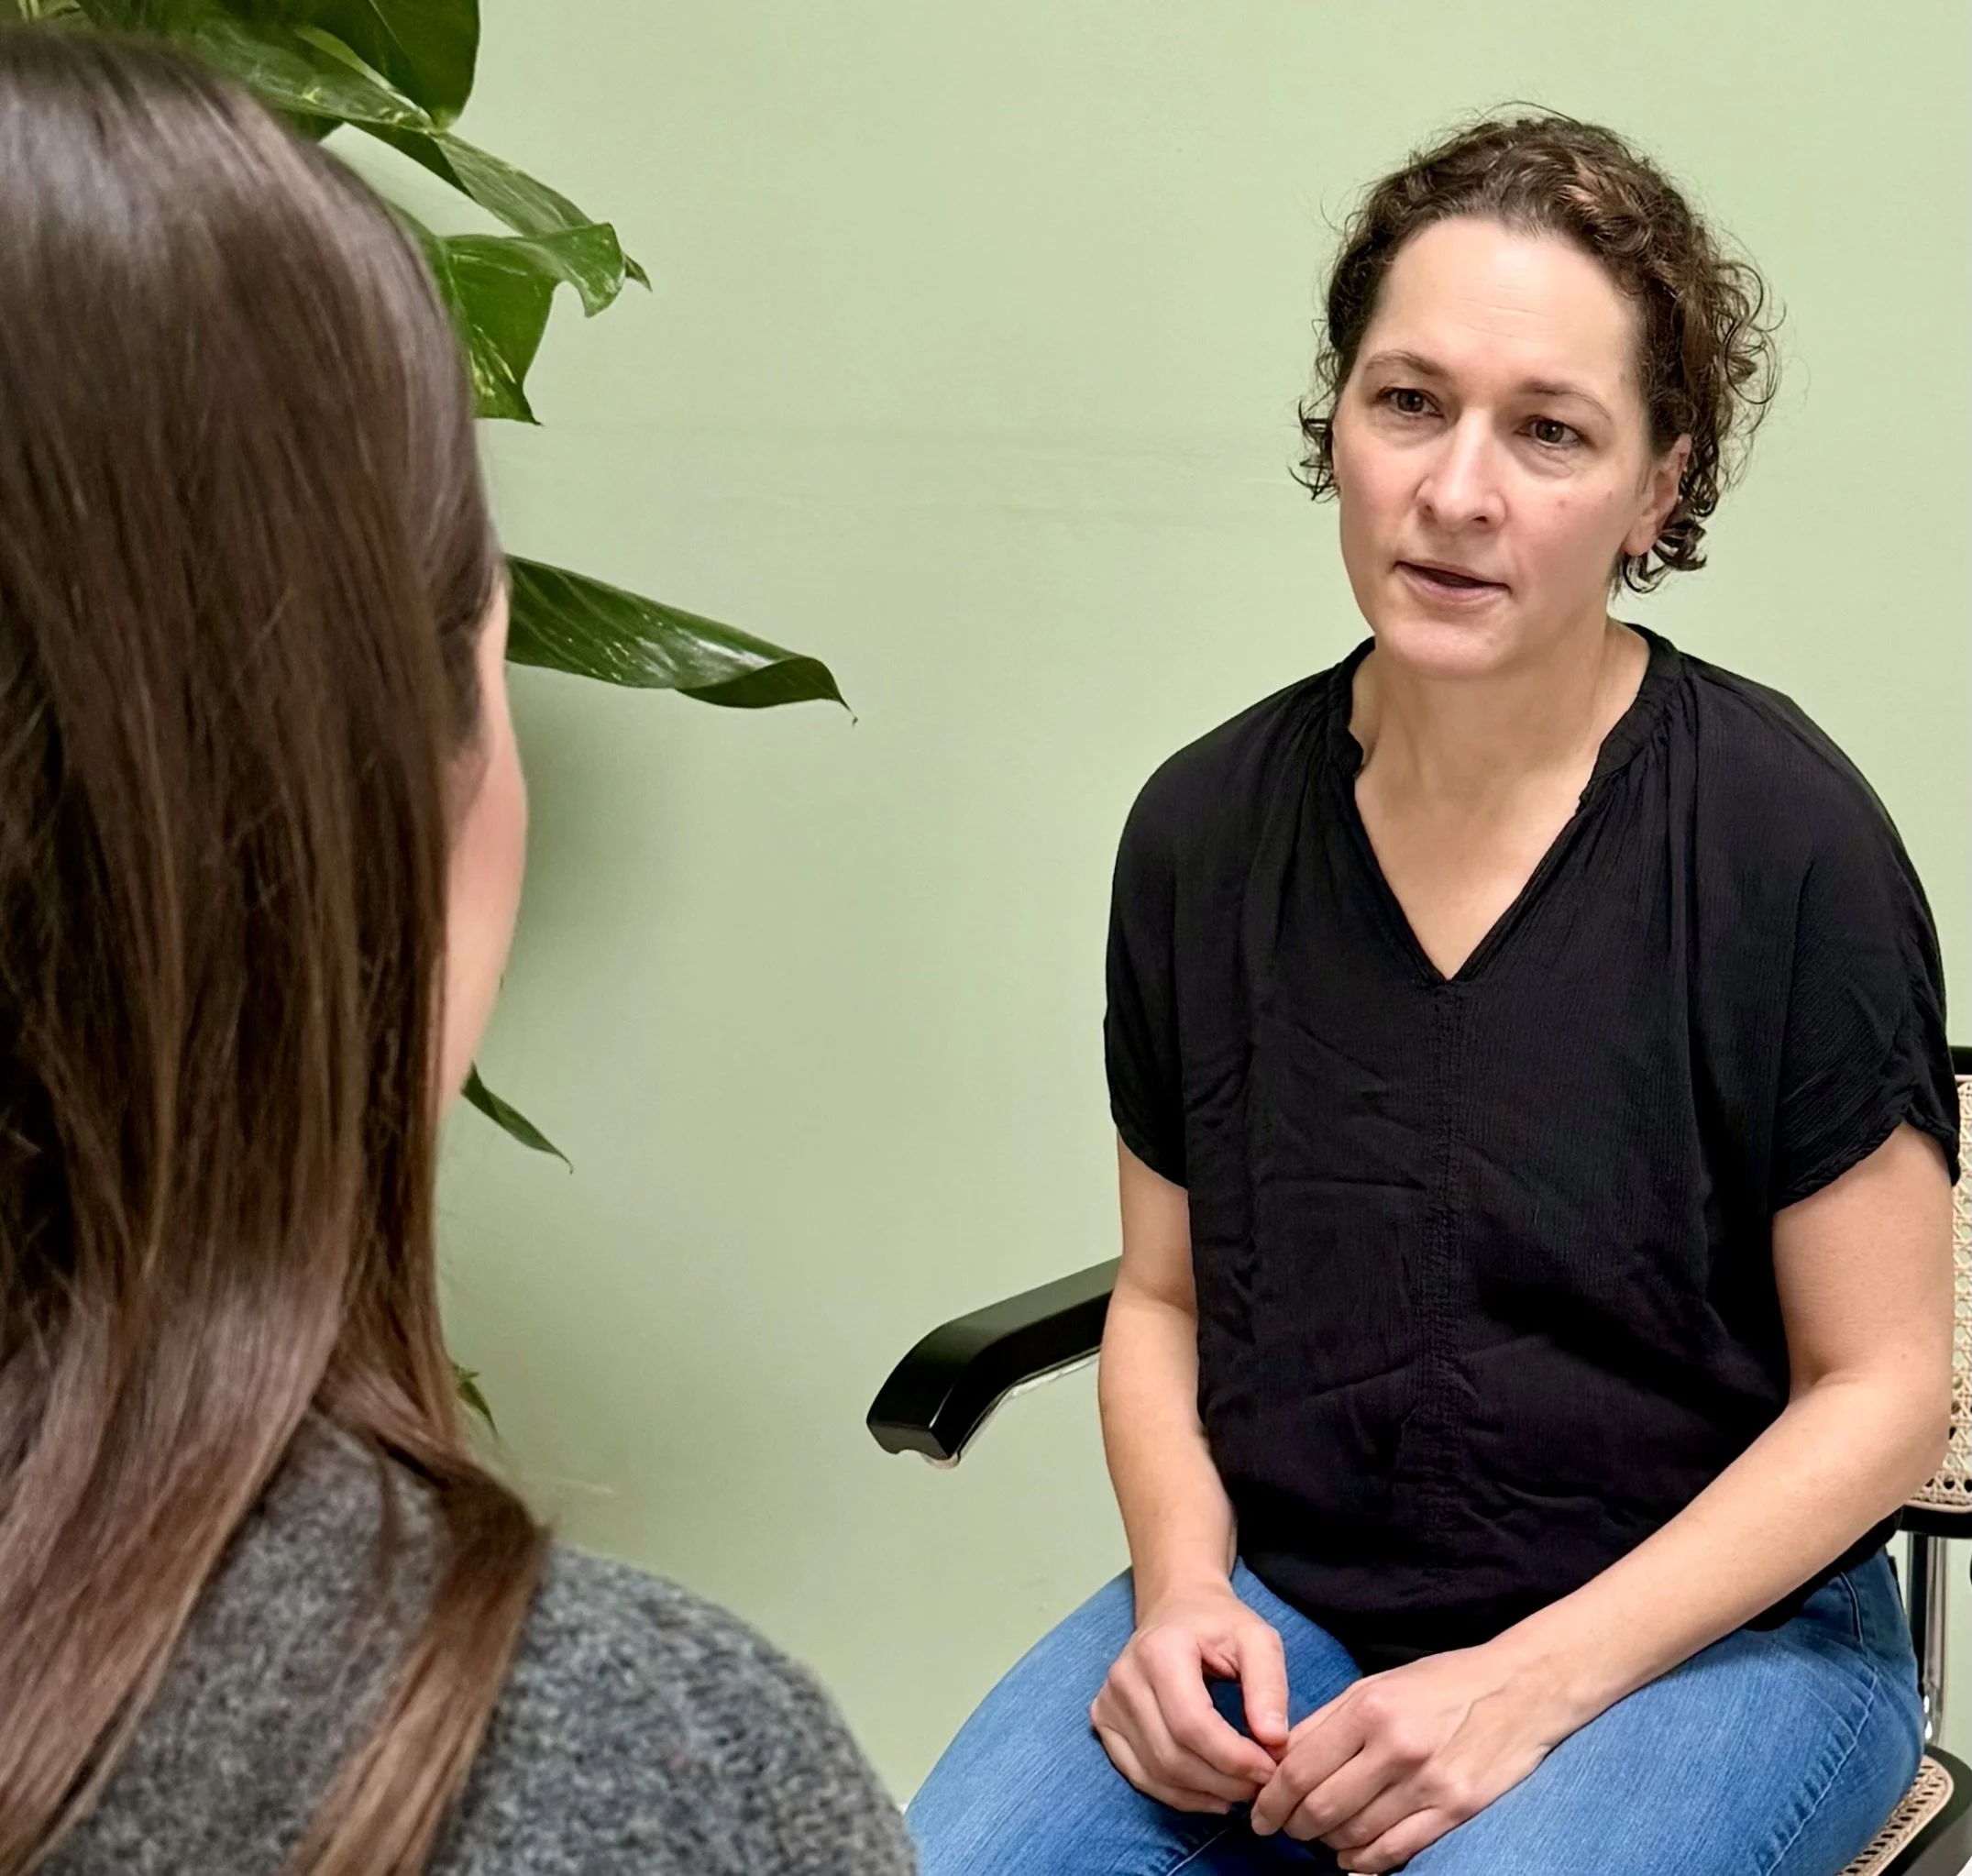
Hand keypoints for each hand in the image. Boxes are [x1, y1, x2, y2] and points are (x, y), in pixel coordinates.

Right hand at [1089, 1580, 1290, 1812]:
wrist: (1177, 1606)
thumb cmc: (1219, 1624)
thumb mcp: (1257, 1638)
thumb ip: (1269, 1684)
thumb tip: (1274, 1740)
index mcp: (1160, 1650)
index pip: (1192, 1724)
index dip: (1233, 1758)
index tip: (1270, 1769)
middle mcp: (1124, 1677)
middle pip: (1172, 1755)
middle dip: (1223, 1781)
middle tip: (1260, 1784)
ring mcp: (1107, 1701)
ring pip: (1156, 1772)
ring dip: (1204, 1794)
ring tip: (1241, 1789)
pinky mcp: (1103, 1719)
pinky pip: (1139, 1775)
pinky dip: (1178, 1795)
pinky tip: (1211, 1794)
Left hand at [1248, 1642, 1572, 1870]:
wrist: (1518, 1688)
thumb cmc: (1440, 1684)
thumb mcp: (1376, 1685)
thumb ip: (1327, 1721)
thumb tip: (1280, 1758)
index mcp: (1369, 1709)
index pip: (1302, 1767)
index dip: (1271, 1797)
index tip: (1258, 1810)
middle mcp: (1396, 1747)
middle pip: (1322, 1807)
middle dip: (1292, 1825)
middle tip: (1281, 1828)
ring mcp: (1428, 1783)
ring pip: (1355, 1834)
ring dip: (1326, 1844)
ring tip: (1317, 1839)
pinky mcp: (1455, 1810)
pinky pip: (1396, 1851)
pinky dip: (1363, 1862)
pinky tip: (1351, 1857)